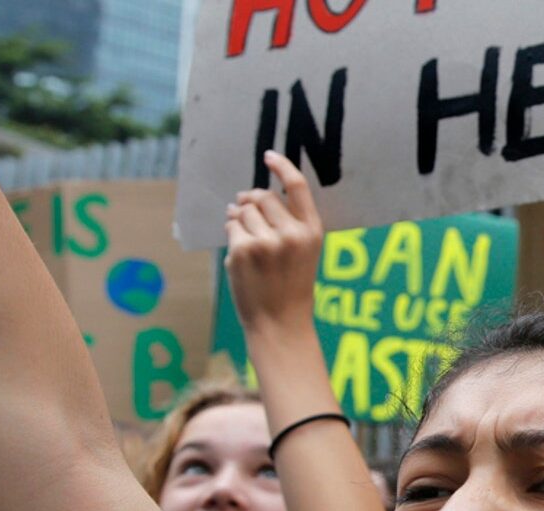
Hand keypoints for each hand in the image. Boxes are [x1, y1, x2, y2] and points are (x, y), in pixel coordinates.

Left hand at [224, 151, 323, 334]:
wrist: (280, 322)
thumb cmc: (291, 286)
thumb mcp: (304, 252)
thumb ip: (286, 223)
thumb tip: (245, 197)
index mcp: (312, 231)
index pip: (298, 187)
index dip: (282, 166)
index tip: (268, 155)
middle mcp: (291, 234)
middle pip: (263, 196)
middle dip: (251, 201)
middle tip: (246, 209)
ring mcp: (266, 242)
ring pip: (243, 211)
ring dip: (240, 219)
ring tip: (248, 241)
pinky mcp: (243, 250)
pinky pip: (231, 227)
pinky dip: (232, 234)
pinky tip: (240, 253)